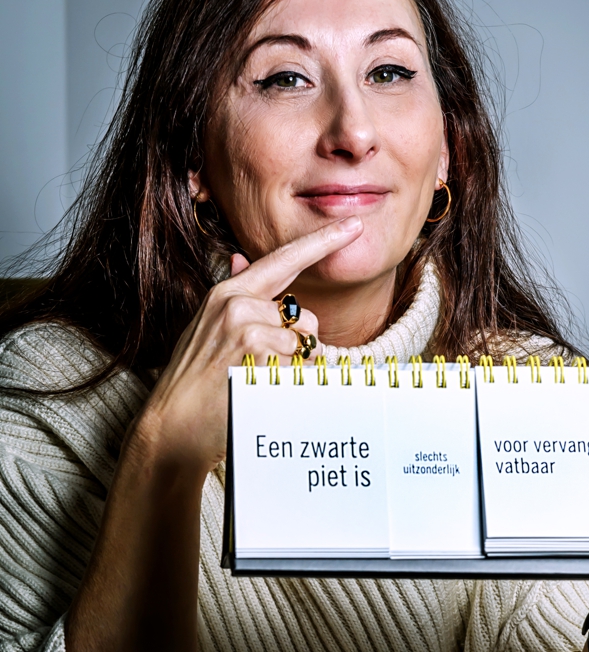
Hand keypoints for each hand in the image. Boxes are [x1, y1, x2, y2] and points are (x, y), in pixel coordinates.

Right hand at [128, 215, 362, 477]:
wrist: (172, 425)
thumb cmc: (195, 382)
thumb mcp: (209, 329)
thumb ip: (234, 299)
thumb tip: (239, 258)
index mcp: (227, 293)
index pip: (284, 259)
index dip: (322, 242)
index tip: (353, 226)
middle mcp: (236, 302)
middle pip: (305, 315)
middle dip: (300, 346)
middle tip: (266, 369)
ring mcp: (244, 325)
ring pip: (305, 342)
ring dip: (294, 366)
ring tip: (259, 380)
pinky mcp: (254, 350)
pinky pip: (298, 362)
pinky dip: (288, 380)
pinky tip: (259, 388)